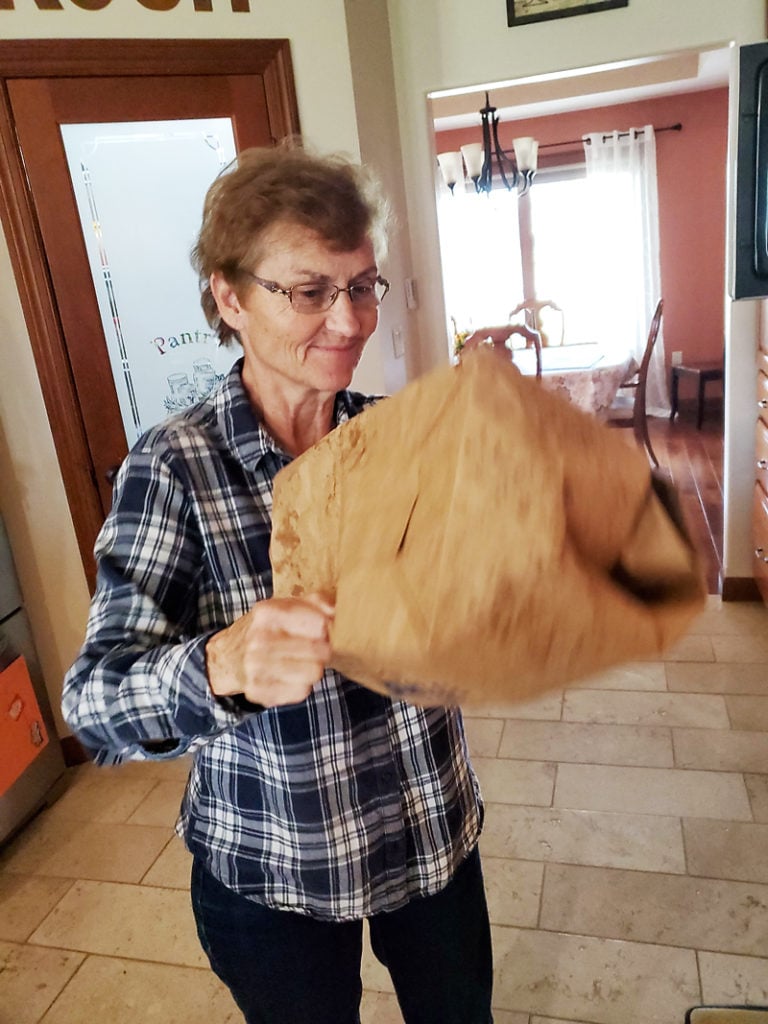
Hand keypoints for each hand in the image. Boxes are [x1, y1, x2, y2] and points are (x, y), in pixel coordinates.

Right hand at [206, 593, 333, 707]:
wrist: (225, 658)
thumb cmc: (263, 629)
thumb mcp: (283, 606)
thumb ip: (315, 602)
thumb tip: (338, 611)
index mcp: (268, 613)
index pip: (319, 624)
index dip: (329, 628)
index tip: (325, 630)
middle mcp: (260, 640)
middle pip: (320, 651)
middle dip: (324, 649)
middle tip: (317, 647)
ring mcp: (258, 668)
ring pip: (314, 673)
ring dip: (314, 668)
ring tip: (303, 661)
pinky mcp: (260, 692)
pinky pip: (302, 692)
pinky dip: (301, 685)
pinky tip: (290, 675)